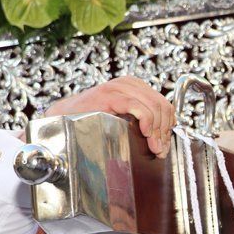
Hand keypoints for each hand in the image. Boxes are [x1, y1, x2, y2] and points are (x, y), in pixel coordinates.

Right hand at [43, 77, 174, 156]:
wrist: (65, 117)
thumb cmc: (94, 120)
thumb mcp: (124, 119)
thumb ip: (143, 122)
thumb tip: (164, 138)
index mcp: (135, 87)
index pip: (164, 104)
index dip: (169, 127)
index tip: (164, 145)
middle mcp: (129, 84)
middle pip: (162, 106)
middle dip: (164, 131)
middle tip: (160, 150)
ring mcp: (119, 88)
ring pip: (154, 107)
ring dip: (157, 131)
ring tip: (153, 147)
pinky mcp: (109, 95)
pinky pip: (137, 106)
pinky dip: (146, 121)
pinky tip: (144, 134)